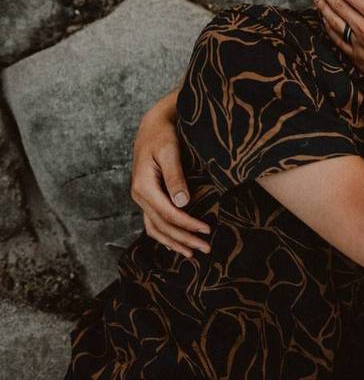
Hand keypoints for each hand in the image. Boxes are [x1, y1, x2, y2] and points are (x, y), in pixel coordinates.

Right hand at [130, 103, 209, 256]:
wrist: (153, 125)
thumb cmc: (163, 135)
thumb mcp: (170, 151)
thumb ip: (175, 176)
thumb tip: (183, 203)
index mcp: (143, 186)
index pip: (168, 213)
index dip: (188, 224)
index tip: (207, 230)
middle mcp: (139, 195)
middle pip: (162, 225)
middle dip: (184, 239)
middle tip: (206, 248)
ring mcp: (142, 198)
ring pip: (155, 228)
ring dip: (174, 242)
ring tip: (193, 253)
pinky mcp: (147, 197)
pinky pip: (153, 222)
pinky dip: (165, 235)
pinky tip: (178, 243)